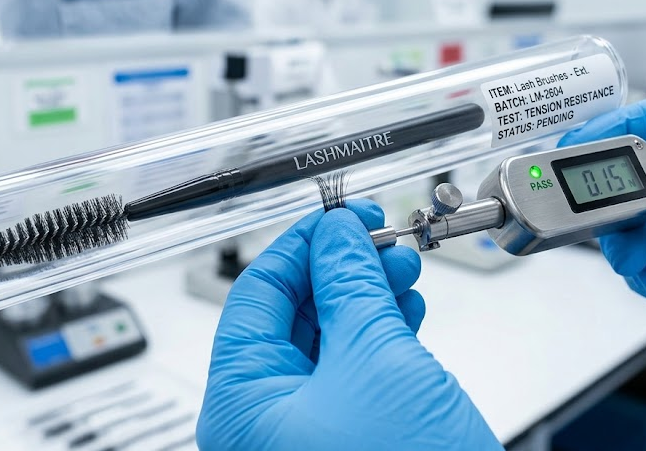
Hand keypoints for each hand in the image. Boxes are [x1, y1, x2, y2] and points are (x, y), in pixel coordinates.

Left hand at [196, 200, 499, 449]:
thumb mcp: (376, 363)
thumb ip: (350, 287)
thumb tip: (336, 237)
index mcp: (241, 404)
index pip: (255, 295)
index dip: (301, 245)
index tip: (338, 217)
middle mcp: (264, 422)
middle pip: (290, 315)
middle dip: (339, 270)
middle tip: (377, 238)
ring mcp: (304, 435)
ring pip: (326, 341)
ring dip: (364, 297)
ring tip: (401, 269)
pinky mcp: (345, 440)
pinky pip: (351, 373)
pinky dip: (379, 335)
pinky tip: (405, 311)